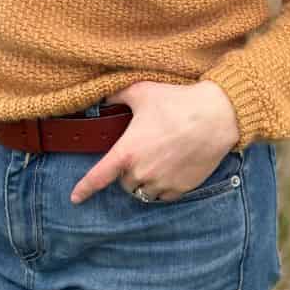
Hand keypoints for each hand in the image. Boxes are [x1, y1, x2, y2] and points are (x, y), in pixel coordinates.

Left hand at [69, 80, 239, 203]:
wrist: (215, 116)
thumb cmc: (177, 102)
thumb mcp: (142, 91)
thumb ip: (118, 96)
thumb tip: (104, 97)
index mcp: (127, 151)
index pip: (98, 177)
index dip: (84, 189)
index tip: (75, 198)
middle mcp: (141, 172)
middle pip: (125, 183)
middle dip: (128, 172)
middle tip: (142, 152)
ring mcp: (161, 183)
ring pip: (143, 192)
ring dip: (144, 182)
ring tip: (156, 163)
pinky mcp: (180, 188)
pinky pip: (163, 196)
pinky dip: (162, 188)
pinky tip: (170, 170)